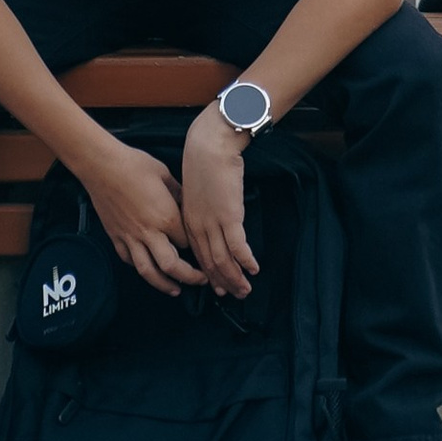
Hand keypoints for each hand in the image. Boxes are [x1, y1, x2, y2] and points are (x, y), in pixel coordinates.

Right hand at [84, 130, 206, 296]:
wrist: (103, 166)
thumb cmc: (135, 165)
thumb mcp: (166, 175)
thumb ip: (179, 194)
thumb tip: (189, 204)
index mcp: (166, 216)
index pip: (187, 242)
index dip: (197, 247)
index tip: (204, 250)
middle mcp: (149, 232)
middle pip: (172, 266)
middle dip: (189, 277)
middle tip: (201, 281)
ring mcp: (130, 237)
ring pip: (148, 272)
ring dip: (164, 284)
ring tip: (175, 289)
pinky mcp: (116, 238)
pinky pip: (129, 261)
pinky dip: (141, 269)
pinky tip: (149, 271)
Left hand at [180, 110, 259, 300]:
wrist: (209, 146)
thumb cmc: (204, 161)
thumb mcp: (195, 188)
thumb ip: (200, 205)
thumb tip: (211, 213)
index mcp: (188, 222)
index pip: (200, 256)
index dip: (210, 274)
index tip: (219, 285)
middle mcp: (198, 228)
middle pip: (210, 263)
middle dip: (224, 281)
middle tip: (236, 294)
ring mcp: (213, 224)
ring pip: (223, 260)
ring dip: (236, 277)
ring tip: (246, 289)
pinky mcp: (229, 217)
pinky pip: (238, 246)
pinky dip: (245, 261)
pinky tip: (254, 269)